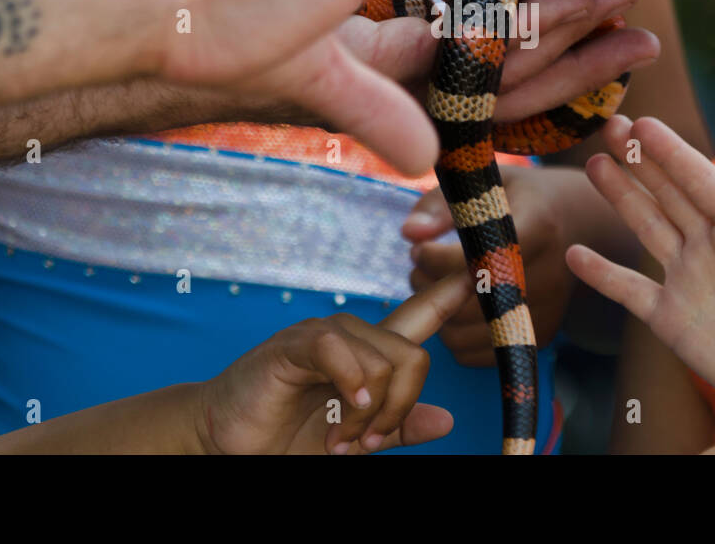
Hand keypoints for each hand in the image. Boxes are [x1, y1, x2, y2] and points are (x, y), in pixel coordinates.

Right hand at [197, 273, 473, 454]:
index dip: (453, 291)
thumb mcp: (356, 438)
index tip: (485, 271)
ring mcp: (325, 334)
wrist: (229, 442)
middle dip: (398, 410)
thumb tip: (447, 420)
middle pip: (413, 356)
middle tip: (367, 444)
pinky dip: (349, 385)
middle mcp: (354, 335)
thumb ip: (398, 427)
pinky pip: (340, 351)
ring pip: (383, 361)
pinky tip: (342, 409)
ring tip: (340, 440)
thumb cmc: (290, 436)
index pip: (423, 313)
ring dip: (368, 414)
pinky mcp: (296, 343)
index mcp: (372, 352)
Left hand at [402, 167, 595, 365]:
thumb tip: (411, 233)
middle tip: (417, 266)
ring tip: (433, 285)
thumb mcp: (485, 186)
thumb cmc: (521, 199)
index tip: (420, 247)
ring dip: (439, 314)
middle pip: (473, 302)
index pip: (480, 257)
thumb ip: (443, 204)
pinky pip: (480, 354)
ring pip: (471, 333)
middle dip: (431, 286)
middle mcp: (550, 273)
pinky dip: (456, 337)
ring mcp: (548, 309)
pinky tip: (454, 307)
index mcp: (538, 226)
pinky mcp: (542, 335)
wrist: (578, 224)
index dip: (439, 258)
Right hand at [567, 115, 714, 453]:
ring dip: (620, 196)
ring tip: (594, 164)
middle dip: (640, 160)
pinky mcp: (669, 317)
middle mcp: (709, 245)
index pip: (701, 182)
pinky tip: (575, 255)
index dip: (671, 153)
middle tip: (611, 125)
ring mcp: (686, 279)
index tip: (643, 125)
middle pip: (667, 194)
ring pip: (646, 227)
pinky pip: (628, 290)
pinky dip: (601, 273)